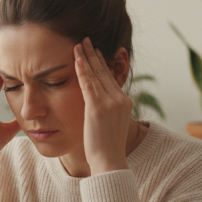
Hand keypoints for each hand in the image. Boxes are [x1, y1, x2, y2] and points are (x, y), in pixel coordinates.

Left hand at [74, 37, 132, 175]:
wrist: (109, 161)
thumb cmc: (107, 148)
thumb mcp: (111, 125)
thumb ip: (107, 111)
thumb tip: (98, 106)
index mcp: (125, 102)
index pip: (111, 78)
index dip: (102, 63)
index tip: (95, 52)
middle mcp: (120, 99)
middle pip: (104, 72)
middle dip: (94, 55)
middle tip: (86, 40)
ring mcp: (110, 103)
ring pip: (96, 75)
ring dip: (86, 57)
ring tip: (78, 44)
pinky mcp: (98, 108)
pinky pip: (88, 84)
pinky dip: (82, 70)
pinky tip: (76, 58)